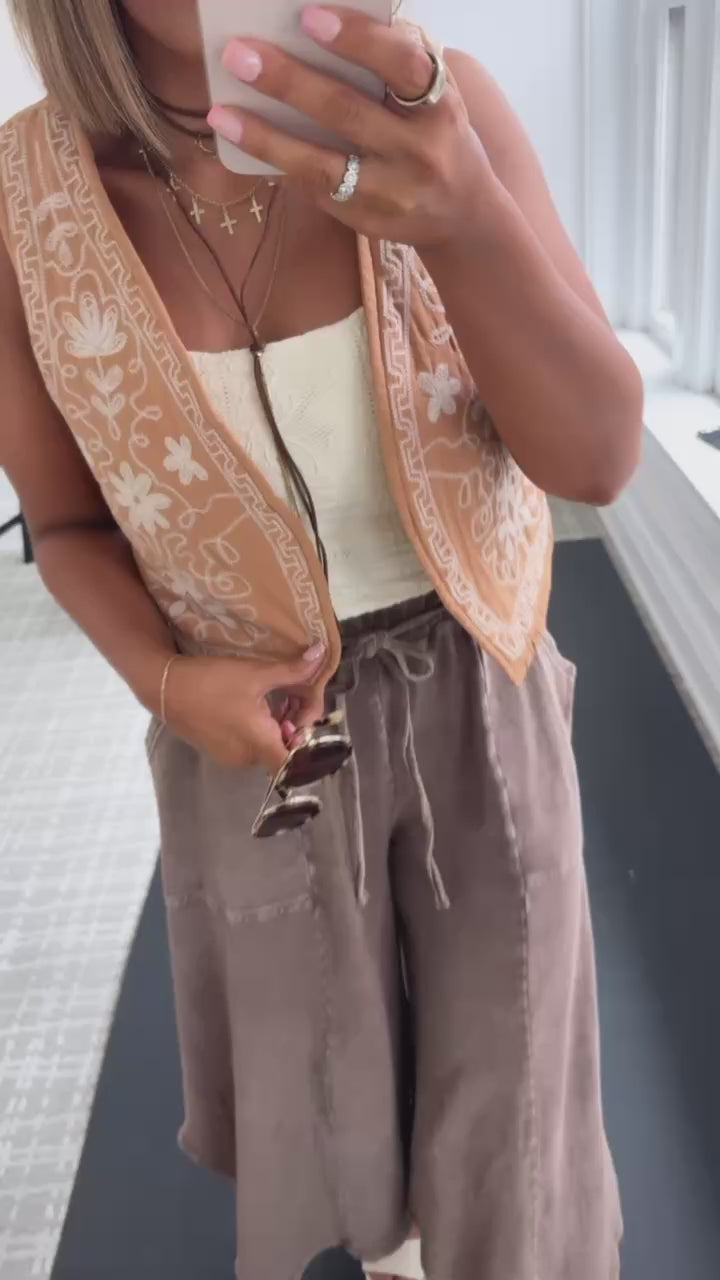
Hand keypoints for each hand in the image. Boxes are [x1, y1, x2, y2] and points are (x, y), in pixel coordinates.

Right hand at [162, 646, 326, 772]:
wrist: (166, 688)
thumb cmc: (213, 682)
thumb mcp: (256, 673)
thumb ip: (293, 671)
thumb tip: (322, 654)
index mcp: (260, 744)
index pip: (295, 763)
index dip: (307, 744)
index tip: (304, 717)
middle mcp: (247, 758)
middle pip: (283, 752)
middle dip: (294, 726)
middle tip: (293, 697)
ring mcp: (231, 756)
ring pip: (266, 748)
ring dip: (276, 726)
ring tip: (274, 696)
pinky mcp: (219, 750)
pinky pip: (249, 746)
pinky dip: (259, 729)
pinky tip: (254, 704)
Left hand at [207, 6, 496, 248]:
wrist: (464, 217)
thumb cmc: (436, 135)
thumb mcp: (435, 96)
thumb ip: (398, 63)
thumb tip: (327, 27)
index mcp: (439, 105)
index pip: (401, 65)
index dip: (357, 39)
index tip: (308, 17)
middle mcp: (420, 150)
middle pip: (348, 113)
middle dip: (290, 81)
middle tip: (240, 55)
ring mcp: (392, 192)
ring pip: (323, 165)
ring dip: (268, 137)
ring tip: (223, 113)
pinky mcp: (368, 221)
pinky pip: (316, 191)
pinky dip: (279, 166)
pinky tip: (245, 145)